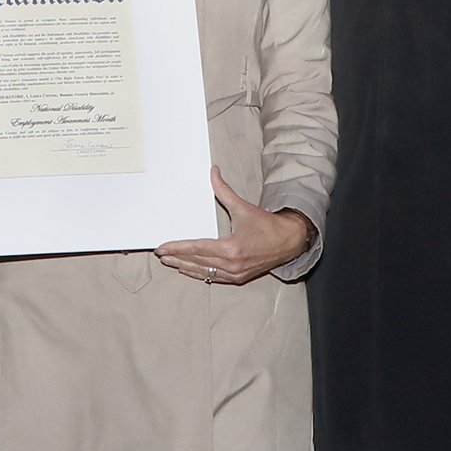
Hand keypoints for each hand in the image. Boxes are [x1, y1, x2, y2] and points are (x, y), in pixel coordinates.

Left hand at [155, 166, 315, 285]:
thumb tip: (213, 172)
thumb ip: (224, 190)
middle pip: (196, 262)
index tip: (162, 248)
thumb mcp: (243, 207)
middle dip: (176, 258)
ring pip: (204, 272)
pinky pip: (214, 278)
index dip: (177, 248)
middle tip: (160, 255)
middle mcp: (232, 264)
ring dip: (185, 267)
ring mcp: (235, 274)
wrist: (289, 241)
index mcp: (231, 247)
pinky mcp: (239, 278)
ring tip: (170, 262)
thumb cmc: (266, 224)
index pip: (196, 248)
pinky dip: (200, 274)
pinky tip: (189, 270)